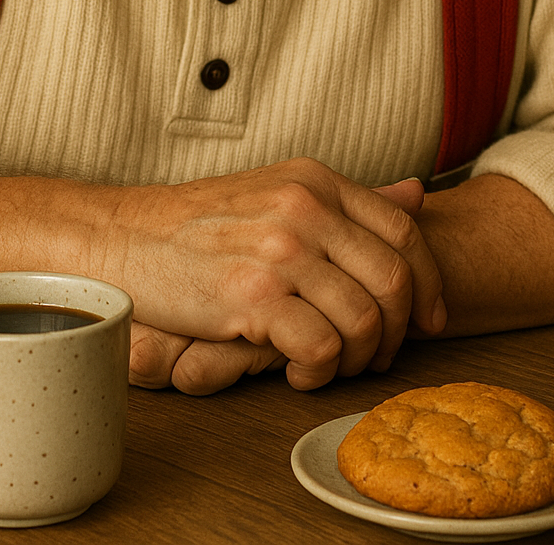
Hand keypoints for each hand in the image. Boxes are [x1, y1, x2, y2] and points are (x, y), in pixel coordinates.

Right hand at [101, 158, 445, 390]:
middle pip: (394, 280)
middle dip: (397, 332)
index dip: (429, 283)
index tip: (429, 320)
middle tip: (375, 356)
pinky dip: (318, 372)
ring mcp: (279, 250)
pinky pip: (320, 347)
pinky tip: (295, 372)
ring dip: (356, 359)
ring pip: (363, 320)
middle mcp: (304, 208)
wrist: (124, 237)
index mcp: (315, 181)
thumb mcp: (280, 191)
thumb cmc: (200, 224)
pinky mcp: (251, 295)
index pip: (403, 232)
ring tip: (328, 365)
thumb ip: (348, 201)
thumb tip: (417, 195)